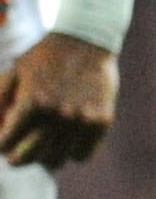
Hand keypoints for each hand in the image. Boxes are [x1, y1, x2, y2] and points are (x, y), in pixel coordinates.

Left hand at [0, 34, 115, 167]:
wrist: (86, 39)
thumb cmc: (42, 58)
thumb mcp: (12, 74)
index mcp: (31, 103)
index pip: (5, 145)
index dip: (2, 145)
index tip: (6, 142)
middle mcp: (57, 114)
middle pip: (31, 158)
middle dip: (22, 156)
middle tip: (23, 150)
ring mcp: (82, 119)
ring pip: (58, 159)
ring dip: (48, 155)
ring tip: (47, 143)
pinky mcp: (102, 120)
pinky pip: (83, 155)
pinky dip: (74, 152)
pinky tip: (69, 140)